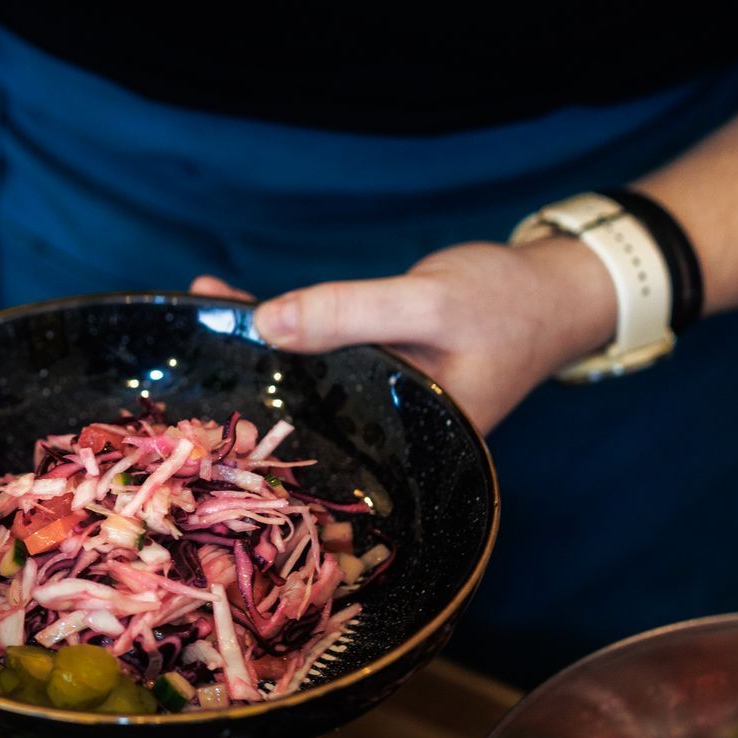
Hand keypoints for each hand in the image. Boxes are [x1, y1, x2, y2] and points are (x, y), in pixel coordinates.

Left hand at [192, 238, 617, 431]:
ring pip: (303, 379)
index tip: (198, 408)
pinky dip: (283, 327)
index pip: (317, 449)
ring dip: (254, 350)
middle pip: (300, 415)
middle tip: (180, 358)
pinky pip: (318, 352)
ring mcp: (377, 402)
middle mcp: (385, 434)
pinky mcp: (373, 369)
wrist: (558, 288)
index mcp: (405, 446)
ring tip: (195, 319)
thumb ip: (349, 315)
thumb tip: (265, 323)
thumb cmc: (506, 301)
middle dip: (243, 388)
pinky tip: (236, 304)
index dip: (256, 433)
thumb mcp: (426, 304)